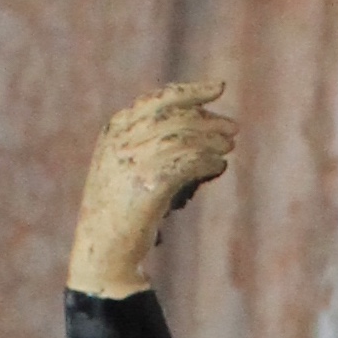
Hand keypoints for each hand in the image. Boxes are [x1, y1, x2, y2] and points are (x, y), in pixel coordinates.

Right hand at [67, 76, 236, 294]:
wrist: (104, 248)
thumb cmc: (122, 210)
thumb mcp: (127, 167)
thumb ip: (149, 144)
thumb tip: (202, 129)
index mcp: (115, 130)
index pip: (157, 100)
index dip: (190, 91)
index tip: (218, 88)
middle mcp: (121, 141)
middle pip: (174, 116)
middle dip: (208, 119)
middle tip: (233, 129)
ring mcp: (132, 162)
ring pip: (182, 137)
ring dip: (211, 140)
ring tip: (228, 148)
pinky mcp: (146, 185)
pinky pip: (186, 163)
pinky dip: (206, 161)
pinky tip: (218, 166)